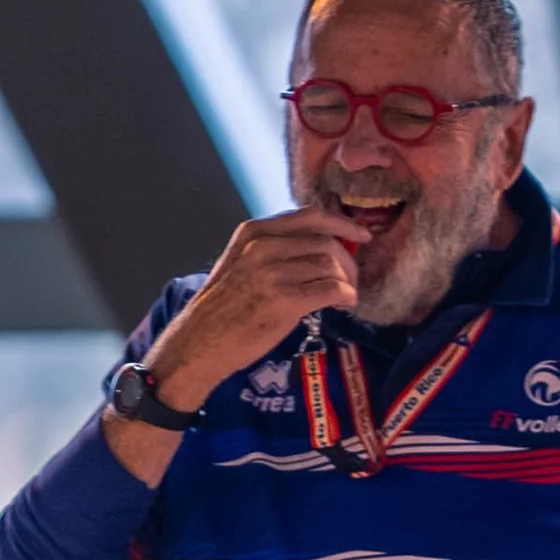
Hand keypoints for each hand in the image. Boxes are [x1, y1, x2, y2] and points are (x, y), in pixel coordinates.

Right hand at [102, 210, 362, 484]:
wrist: (199, 343)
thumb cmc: (222, 308)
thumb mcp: (240, 263)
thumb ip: (272, 249)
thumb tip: (318, 245)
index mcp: (253, 232)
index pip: (310, 216)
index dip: (342, 224)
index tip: (361, 235)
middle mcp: (262, 247)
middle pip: (325, 240)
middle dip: (348, 260)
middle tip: (351, 279)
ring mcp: (272, 273)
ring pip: (331, 264)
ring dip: (348, 281)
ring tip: (345, 296)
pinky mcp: (283, 301)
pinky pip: (331, 289)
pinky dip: (346, 296)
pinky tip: (343, 304)